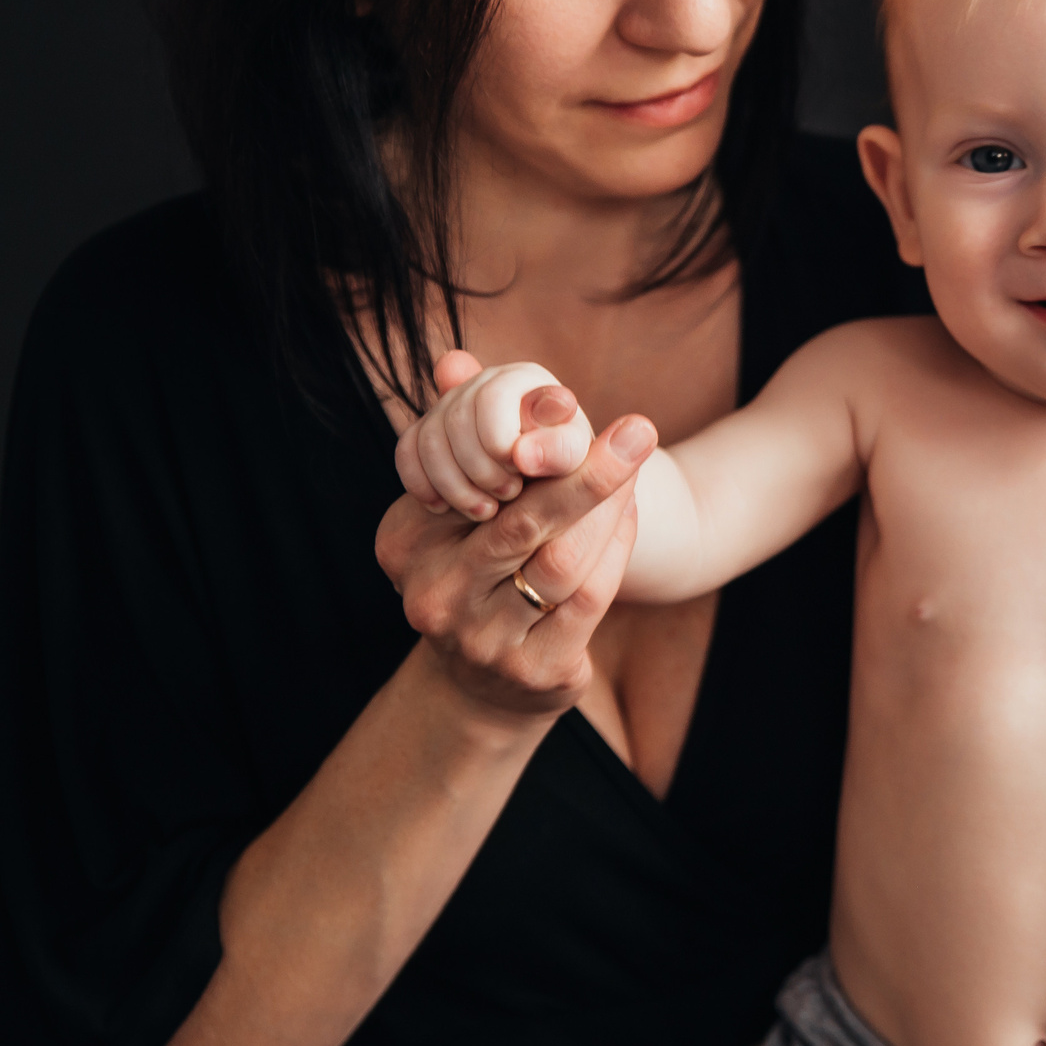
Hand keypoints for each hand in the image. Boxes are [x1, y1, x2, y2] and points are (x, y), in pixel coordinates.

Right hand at [374, 412, 654, 717]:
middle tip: (639, 429)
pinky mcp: (534, 671)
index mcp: (406, 543)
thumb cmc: (474, 575)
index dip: (531, 444)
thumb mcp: (455, 514)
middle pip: (524, 521)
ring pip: (562, 561)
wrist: (478, 687)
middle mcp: (435, 594)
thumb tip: (456, 358)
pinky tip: (629, 513)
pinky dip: (616, 548)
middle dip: (588, 473)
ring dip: (609, 509)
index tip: (573, 403)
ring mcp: (481, 640)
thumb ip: (462, 441)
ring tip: (636, 461)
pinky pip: (590, 597)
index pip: (476, 482)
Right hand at [395, 349, 594, 521]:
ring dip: (454, 484)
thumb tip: (522, 452)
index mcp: (524, 379)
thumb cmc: (564, 477)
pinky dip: (423, 486)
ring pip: (428, 439)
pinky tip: (447, 507)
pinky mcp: (426, 434)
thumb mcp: (571, 464)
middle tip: (509, 494)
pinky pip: (406, 453)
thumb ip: (559, 450)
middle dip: (479, 468)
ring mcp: (451, 406)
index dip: (499, 441)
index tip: (519, 472)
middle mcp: (485, 382)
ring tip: (486, 510)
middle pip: (455, 418)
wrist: (537, 500)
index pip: (492, 398)